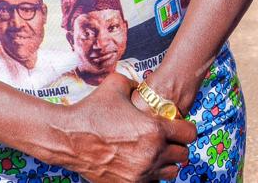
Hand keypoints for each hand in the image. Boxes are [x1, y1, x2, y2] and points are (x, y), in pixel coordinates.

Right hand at [47, 72, 195, 181]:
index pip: (189, 133)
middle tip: (166, 138)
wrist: (67, 138)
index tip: (178, 126)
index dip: (185, 128)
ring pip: (170, 172)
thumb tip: (144, 85)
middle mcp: (151, 154)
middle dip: (177, 145)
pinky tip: (140, 163)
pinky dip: (150, 175)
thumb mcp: (117, 84)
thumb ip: (137, 84)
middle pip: (183, 155)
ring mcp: (140, 174)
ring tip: (154, 152)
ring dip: (166, 162)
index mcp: (154, 129)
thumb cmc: (92, 110)